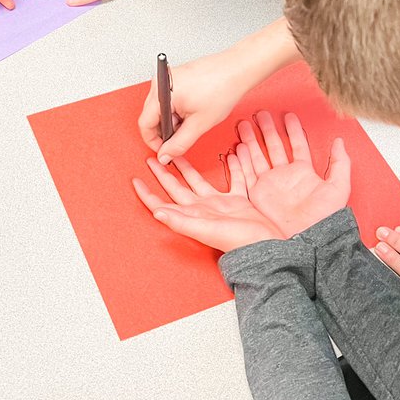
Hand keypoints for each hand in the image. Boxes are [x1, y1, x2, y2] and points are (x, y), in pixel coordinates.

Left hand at [133, 153, 282, 251]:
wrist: (264, 246)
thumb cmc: (237, 241)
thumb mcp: (205, 229)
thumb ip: (181, 221)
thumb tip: (156, 212)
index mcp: (192, 215)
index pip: (162, 203)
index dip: (148, 193)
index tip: (135, 180)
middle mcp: (202, 208)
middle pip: (177, 187)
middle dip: (164, 173)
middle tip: (152, 158)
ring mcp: (219, 204)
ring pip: (198, 180)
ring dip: (187, 168)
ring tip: (178, 153)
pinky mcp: (237, 200)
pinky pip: (232, 178)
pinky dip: (230, 167)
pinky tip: (229, 155)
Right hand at [137, 21, 299, 162]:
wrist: (237, 69)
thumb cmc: (222, 88)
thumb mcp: (199, 124)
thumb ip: (179, 144)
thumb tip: (165, 155)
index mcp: (162, 92)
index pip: (145, 124)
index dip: (153, 141)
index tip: (165, 150)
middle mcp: (161, 82)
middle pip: (152, 115)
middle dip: (166, 131)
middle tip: (184, 136)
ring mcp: (168, 78)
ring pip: (162, 108)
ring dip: (174, 120)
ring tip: (193, 120)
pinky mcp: (176, 77)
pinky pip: (170, 98)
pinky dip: (178, 109)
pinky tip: (194, 110)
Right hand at [234, 112, 350, 237]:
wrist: (306, 239)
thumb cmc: (324, 218)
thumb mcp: (338, 188)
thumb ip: (340, 163)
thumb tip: (340, 141)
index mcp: (303, 173)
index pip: (297, 144)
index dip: (293, 129)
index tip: (287, 115)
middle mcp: (285, 176)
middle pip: (274, 146)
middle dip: (267, 129)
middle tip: (260, 113)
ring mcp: (270, 184)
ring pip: (258, 156)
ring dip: (251, 140)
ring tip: (244, 124)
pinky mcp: (258, 194)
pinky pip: (247, 173)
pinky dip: (242, 160)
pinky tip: (238, 147)